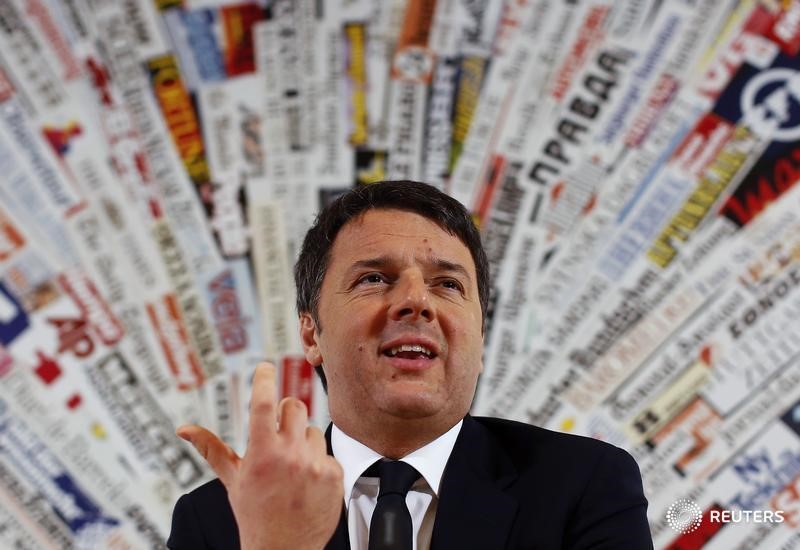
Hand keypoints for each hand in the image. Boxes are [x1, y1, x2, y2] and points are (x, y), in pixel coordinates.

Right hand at [177, 362, 343, 549]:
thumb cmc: (255, 516)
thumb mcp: (232, 480)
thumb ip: (212, 449)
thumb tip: (186, 429)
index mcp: (262, 453)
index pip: (264, 402)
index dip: (264, 379)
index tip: (265, 368)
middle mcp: (290, 455)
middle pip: (294, 406)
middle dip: (285, 414)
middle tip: (279, 431)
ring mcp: (314, 464)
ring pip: (312, 430)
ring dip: (303, 441)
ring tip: (293, 466)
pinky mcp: (334, 474)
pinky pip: (327, 452)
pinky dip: (318, 462)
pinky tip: (307, 480)